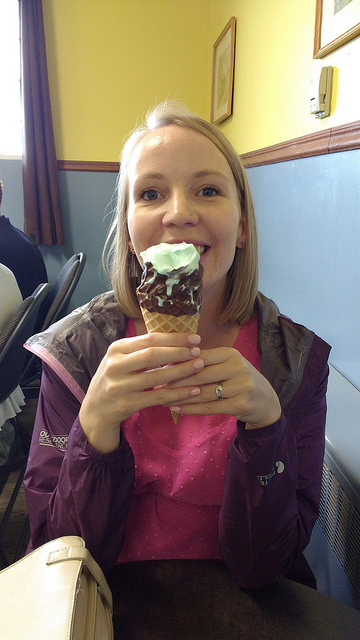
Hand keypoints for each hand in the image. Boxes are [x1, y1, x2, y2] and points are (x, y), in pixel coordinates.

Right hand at [79, 332, 203, 451]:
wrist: (95, 409)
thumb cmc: (116, 379)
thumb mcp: (121, 359)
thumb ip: (142, 349)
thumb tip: (177, 339)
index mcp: (116, 349)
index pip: (149, 339)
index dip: (174, 338)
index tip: (194, 338)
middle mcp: (115, 365)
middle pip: (153, 355)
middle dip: (179, 352)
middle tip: (198, 351)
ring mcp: (120, 386)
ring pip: (157, 376)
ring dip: (182, 371)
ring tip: (199, 366)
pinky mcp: (127, 404)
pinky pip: (158, 397)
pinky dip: (178, 393)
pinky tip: (194, 391)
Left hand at [167, 347, 280, 428]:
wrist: (265, 401)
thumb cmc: (238, 380)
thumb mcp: (226, 365)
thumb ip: (204, 362)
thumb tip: (170, 360)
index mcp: (231, 354)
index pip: (199, 357)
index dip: (178, 363)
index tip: (159, 368)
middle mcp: (238, 367)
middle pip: (200, 375)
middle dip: (176, 380)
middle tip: (156, 384)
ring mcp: (241, 386)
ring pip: (203, 392)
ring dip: (180, 396)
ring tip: (162, 398)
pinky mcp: (241, 404)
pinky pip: (210, 407)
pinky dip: (191, 408)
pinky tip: (176, 408)